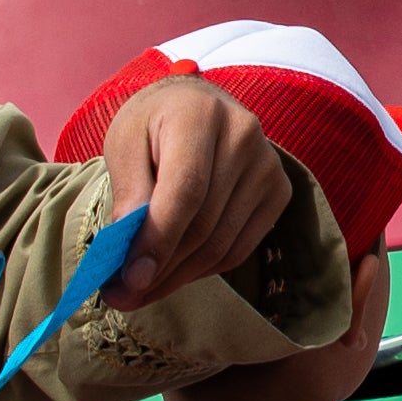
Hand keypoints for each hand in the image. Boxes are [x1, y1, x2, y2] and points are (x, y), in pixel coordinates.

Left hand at [88, 72, 294, 313]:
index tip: (130, 278)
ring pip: (221, 244)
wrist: (196, 104)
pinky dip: (203, 269)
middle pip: (203, 223)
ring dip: (178, 277)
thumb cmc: (153, 124)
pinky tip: (175, 271)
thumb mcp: (124, 143)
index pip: (186, 189)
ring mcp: (267, 166)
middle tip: (122, 296)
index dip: (158, 239)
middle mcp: (244, 136)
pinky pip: (239, 248)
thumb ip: (127, 192)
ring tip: (141, 290)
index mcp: (200, 113)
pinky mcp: (278, 192)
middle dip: (160, 268)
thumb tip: (127, 251)